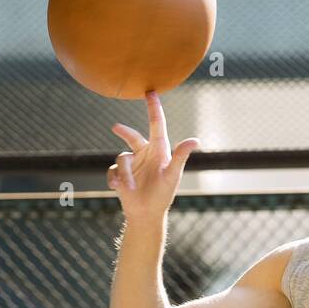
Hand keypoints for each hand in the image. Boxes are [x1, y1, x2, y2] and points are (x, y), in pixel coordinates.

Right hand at [108, 91, 199, 222]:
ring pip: (121, 158)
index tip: (150, 92)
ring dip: (124, 173)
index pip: (156, 124)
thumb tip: (195, 140)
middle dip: (124, 131)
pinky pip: (112, 171)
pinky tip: (118, 189)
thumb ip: (181, 156)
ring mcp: (132, 164)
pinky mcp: (120, 174)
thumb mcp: (172, 175)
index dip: (153, 108)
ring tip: (129, 188)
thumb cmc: (163, 196)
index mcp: (159, 150)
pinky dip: (115, 179)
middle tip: (115, 127)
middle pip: (133, 136)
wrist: (146, 214)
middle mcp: (145, 154)